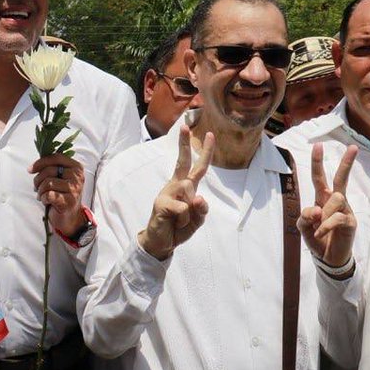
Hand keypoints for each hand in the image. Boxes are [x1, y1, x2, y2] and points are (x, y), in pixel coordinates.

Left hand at [30, 154, 85, 232]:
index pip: (56, 157)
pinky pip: (49, 195)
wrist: (70, 216)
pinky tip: (46, 201)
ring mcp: (75, 189)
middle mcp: (77, 176)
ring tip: (42, 195)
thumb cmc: (62, 194)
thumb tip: (33, 166)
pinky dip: (44, 198)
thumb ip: (51, 168)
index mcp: (76, 167)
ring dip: (40, 191)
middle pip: (50, 171)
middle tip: (36, 188)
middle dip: (38, 180)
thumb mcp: (59, 178)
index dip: (41, 162)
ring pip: (48, 183)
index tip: (30, 170)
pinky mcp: (70, 201)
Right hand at [137, 126, 214, 260]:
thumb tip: (198, 197)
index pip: (197, 167)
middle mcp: (176, 186)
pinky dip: (184, 220)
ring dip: (191, 212)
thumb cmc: (178, 228)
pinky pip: (184, 209)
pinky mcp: (161, 203)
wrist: (160, 243)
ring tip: (180, 221)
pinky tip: (174, 223)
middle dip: (184, 144)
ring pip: (189, 192)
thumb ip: (201, 210)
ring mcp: (167, 193)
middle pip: (183, 162)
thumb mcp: (196, 221)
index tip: (209, 135)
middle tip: (184, 126)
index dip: (205, 152)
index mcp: (186, 188)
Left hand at [298, 143, 357, 268]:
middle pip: (340, 179)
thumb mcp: (303, 227)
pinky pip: (337, 218)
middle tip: (353, 147)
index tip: (318, 145)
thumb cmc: (317, 238)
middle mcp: (336, 201)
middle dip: (346, 163)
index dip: (318, 162)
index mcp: (322, 199)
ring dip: (322, 215)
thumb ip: (304, 217)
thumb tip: (316, 209)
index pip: (320, 178)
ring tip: (319, 228)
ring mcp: (345, 210)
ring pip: (335, 199)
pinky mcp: (350, 222)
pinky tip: (320, 234)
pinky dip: (325, 226)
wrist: (328, 258)